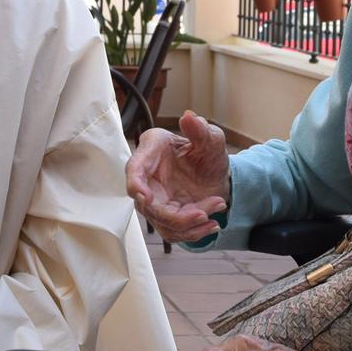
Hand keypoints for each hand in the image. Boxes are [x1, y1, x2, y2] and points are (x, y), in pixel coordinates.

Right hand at [126, 111, 229, 242]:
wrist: (217, 174)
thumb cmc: (207, 153)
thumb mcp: (211, 139)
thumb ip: (200, 130)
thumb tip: (189, 117)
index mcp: (151, 152)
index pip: (134, 170)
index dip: (135, 184)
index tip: (144, 197)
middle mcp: (148, 179)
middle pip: (147, 205)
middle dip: (175, 215)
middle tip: (203, 213)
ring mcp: (155, 201)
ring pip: (162, 222)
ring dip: (190, 224)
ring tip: (217, 206)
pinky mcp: (166, 218)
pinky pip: (173, 233)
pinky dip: (194, 233)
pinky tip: (213, 225)